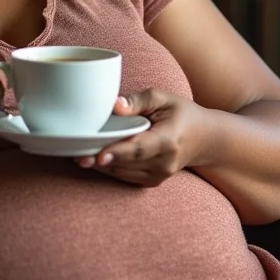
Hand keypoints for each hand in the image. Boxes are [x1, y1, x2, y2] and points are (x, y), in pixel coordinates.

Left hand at [76, 89, 210, 186]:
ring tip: (79, 154)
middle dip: (99, 158)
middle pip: (126, 163)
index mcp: (168, 140)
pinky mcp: (153, 181)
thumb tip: (114, 106)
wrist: (204, 138)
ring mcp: (160, 175)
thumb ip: (137, 100)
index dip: (118, 152)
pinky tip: (94, 157)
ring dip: (101, 164)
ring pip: (122, 172)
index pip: (139, 149)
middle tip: (76, 153)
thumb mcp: (162, 97)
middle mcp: (165, 163)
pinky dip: (109, 167)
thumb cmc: (181, 113)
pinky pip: (125, 176)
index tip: (98, 155)